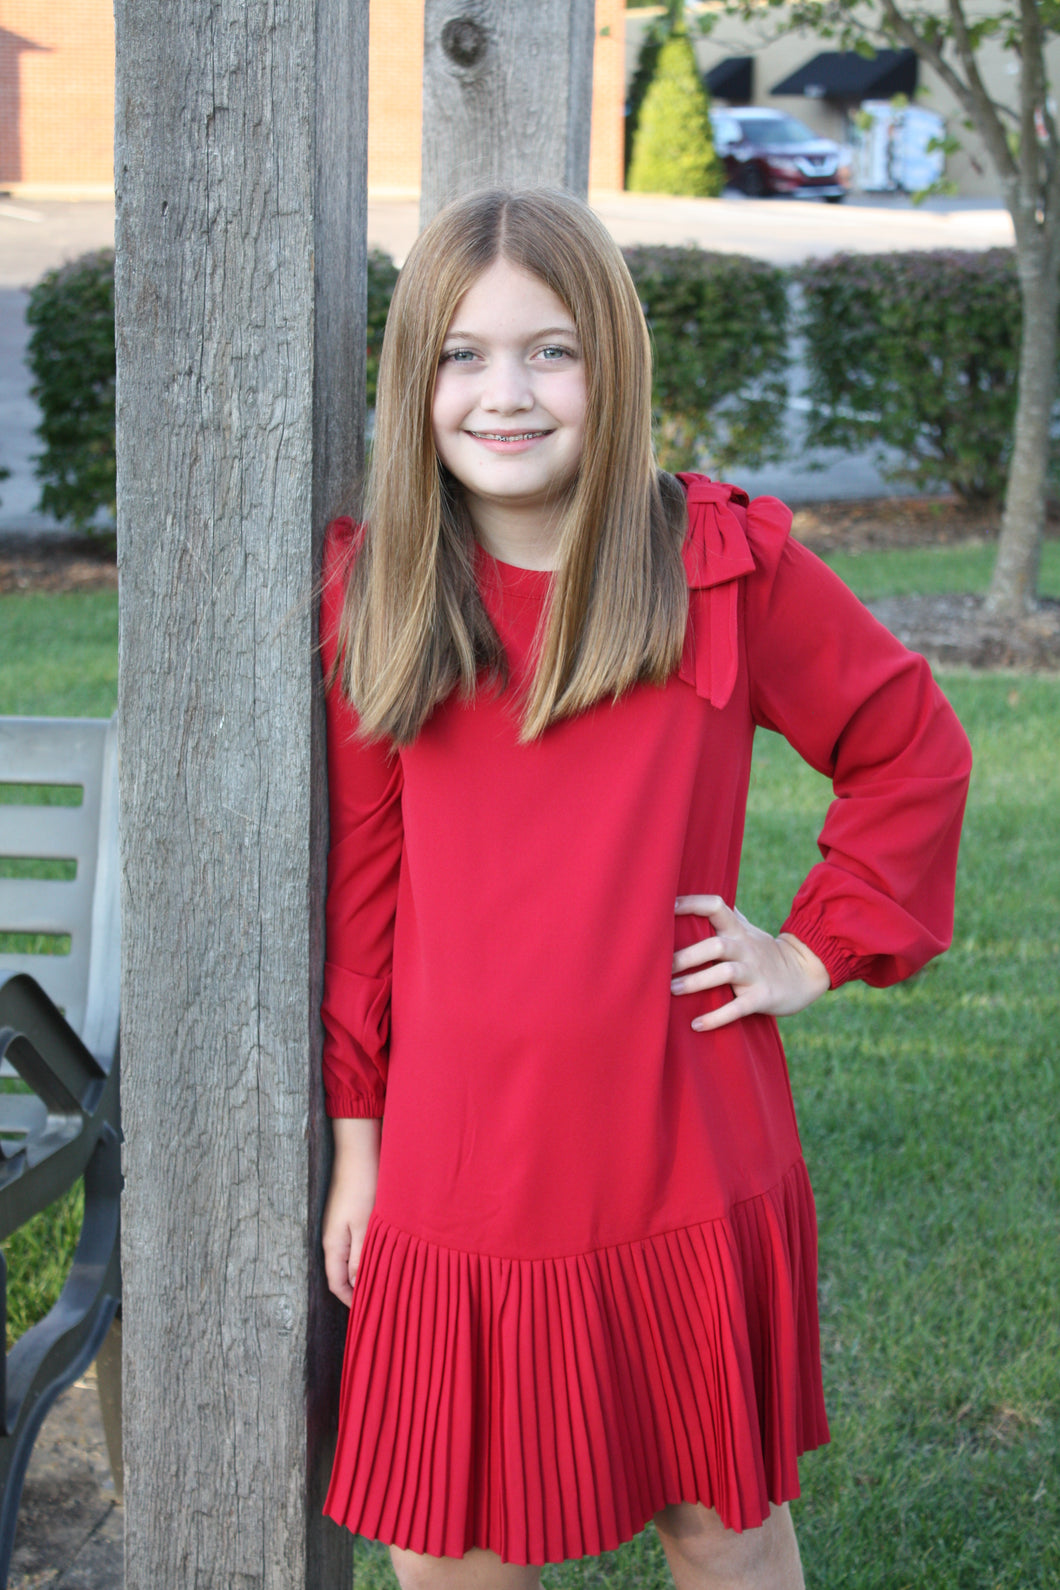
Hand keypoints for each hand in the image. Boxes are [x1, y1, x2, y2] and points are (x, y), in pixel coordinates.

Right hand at [322, 1117, 380, 1305]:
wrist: (360, 1150)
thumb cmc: (363, 1185)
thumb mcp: (365, 1225)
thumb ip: (360, 1257)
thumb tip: (357, 1285)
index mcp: (333, 1244)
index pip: (336, 1283)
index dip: (352, 1300)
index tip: (370, 1311)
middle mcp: (333, 1237)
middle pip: (342, 1273)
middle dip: (359, 1288)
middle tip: (382, 1297)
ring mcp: (340, 1226)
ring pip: (350, 1258)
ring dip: (365, 1269)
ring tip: (387, 1277)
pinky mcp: (350, 1215)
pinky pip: (356, 1243)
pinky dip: (367, 1252)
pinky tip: (384, 1252)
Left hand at [671, 894, 829, 1031]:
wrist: (804, 972)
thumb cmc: (763, 951)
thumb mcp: (746, 929)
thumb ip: (724, 916)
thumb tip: (696, 897)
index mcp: (738, 930)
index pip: (716, 907)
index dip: (692, 903)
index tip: (667, 906)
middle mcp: (745, 948)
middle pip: (716, 945)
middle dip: (687, 955)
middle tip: (661, 966)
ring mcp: (754, 972)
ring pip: (725, 974)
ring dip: (697, 982)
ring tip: (672, 990)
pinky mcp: (761, 997)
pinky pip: (738, 1007)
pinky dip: (717, 1017)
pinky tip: (696, 1025)